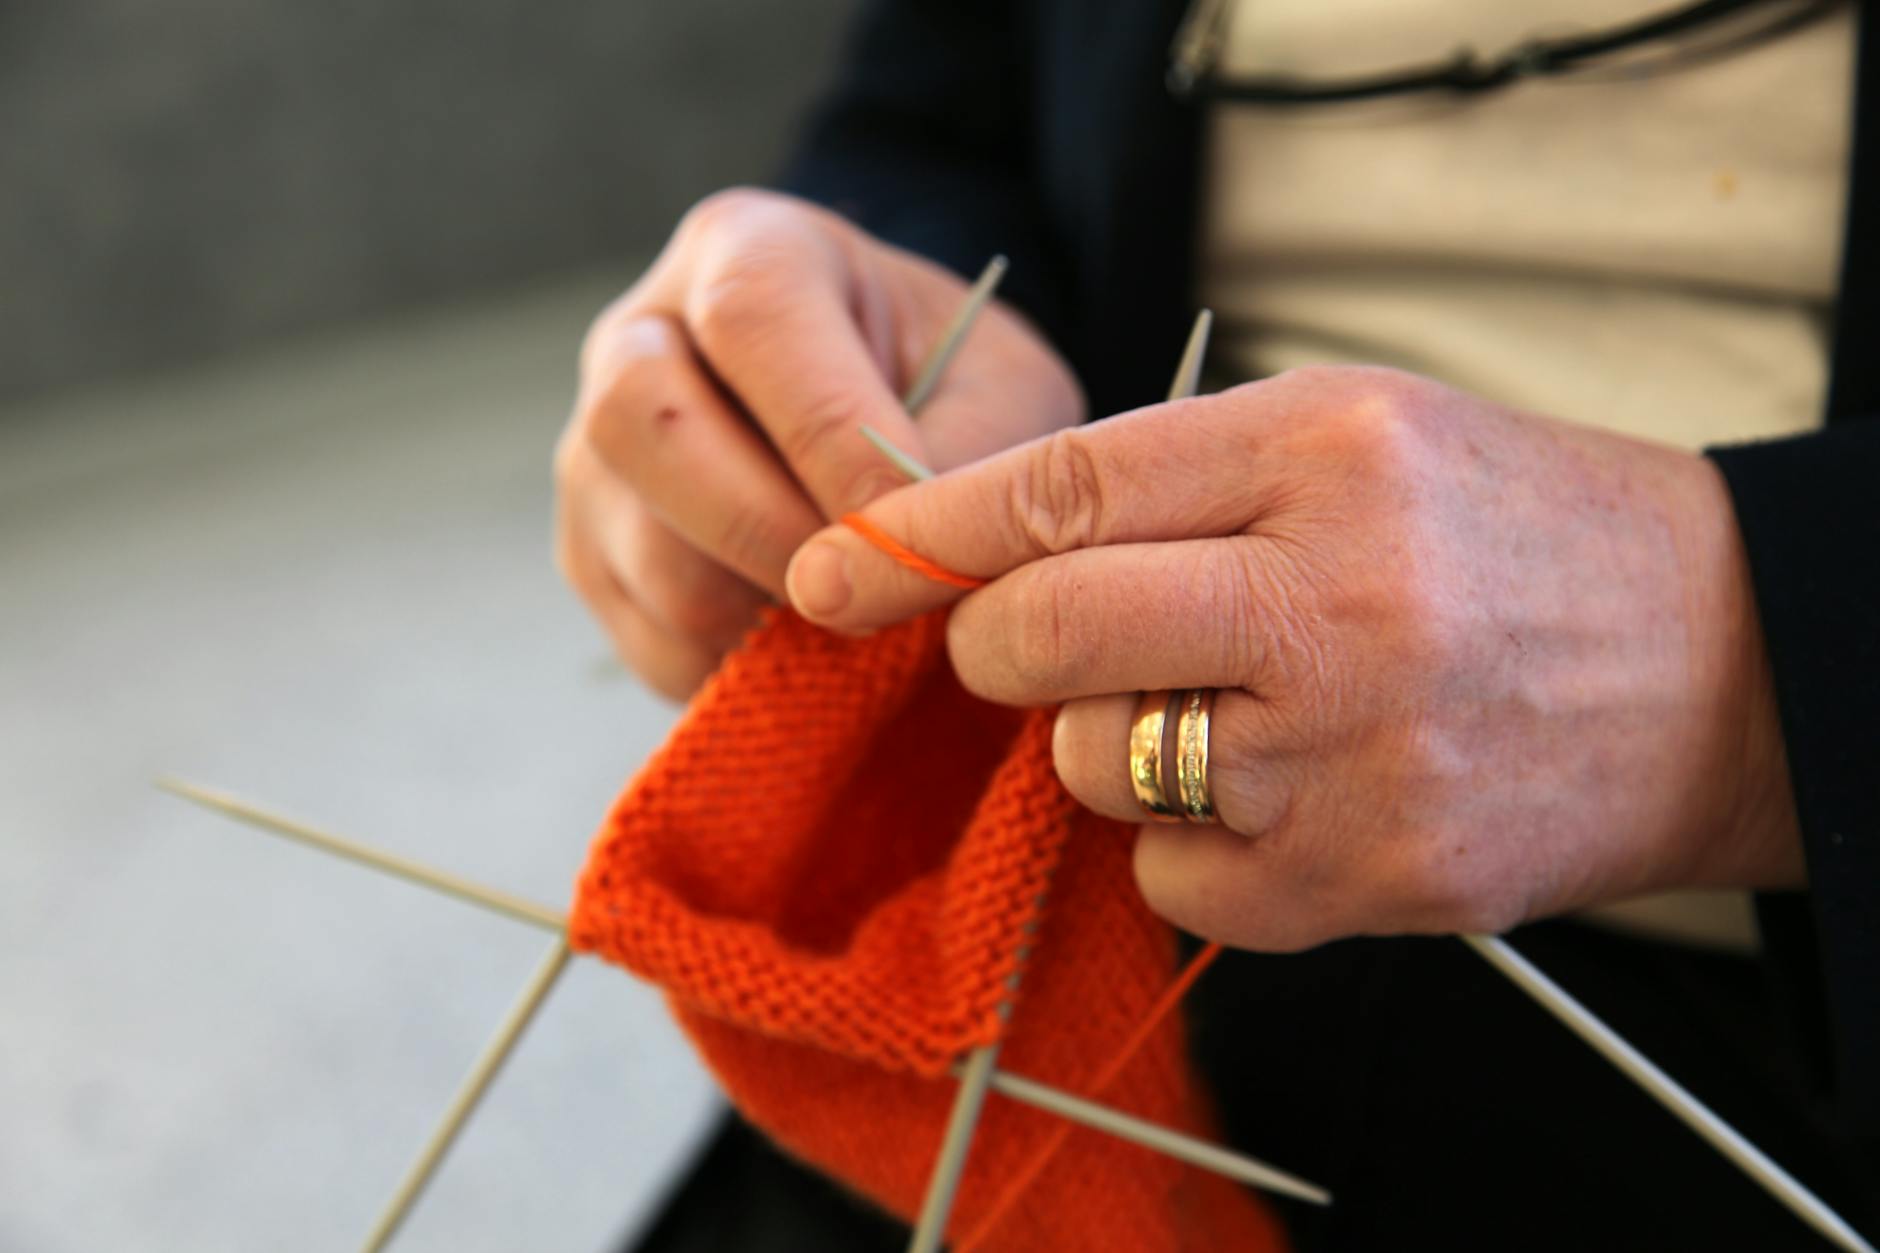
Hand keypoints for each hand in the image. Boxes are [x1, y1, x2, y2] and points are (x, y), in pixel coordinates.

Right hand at [555, 188, 1082, 698]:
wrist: (892, 421)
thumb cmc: (952, 389)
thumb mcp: (1001, 387)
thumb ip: (975, 450)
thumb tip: (902, 553)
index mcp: (746, 249)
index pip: (751, 319)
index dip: (828, 430)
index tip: (905, 514)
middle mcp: (638, 336)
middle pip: (642, 425)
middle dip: (771, 528)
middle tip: (874, 586)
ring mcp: (595, 455)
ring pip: (651, 557)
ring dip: (769, 615)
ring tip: (864, 616)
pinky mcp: (594, 557)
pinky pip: (656, 640)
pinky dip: (748, 667)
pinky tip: (817, 641)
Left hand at [785, 366, 1801, 949]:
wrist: (1719, 664)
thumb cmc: (1511, 532)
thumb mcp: (1358, 432)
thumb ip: (1172, 475)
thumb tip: (972, 554)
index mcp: (1324, 451)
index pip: (1057, 487)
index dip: (920, 536)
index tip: (833, 572)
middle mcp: (1336, 599)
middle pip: (1043, 634)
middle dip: (997, 647)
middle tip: (1028, 644)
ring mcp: (1352, 754)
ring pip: (1091, 764)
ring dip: (1110, 742)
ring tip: (1229, 707)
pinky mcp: (1366, 880)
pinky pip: (1170, 872)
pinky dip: (1189, 839)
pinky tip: (1284, 790)